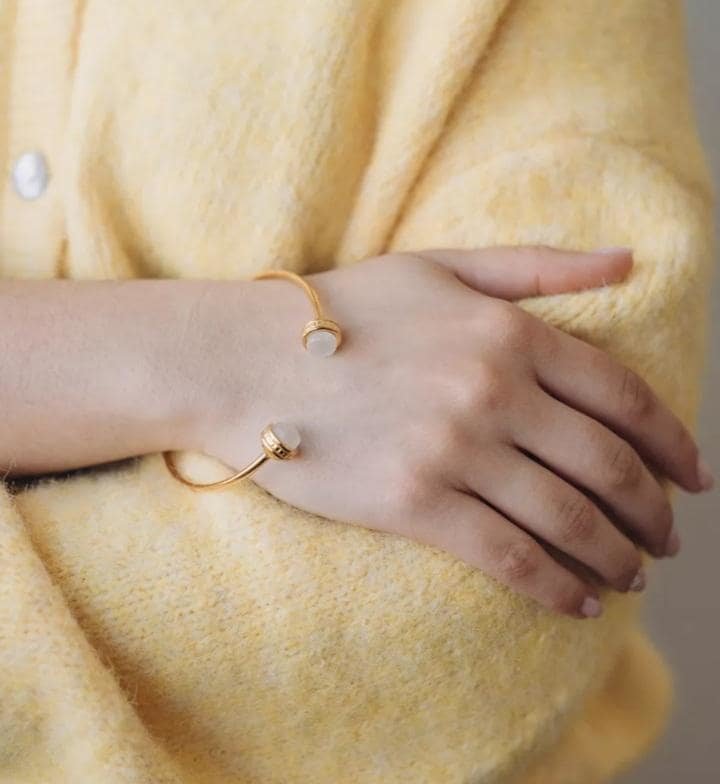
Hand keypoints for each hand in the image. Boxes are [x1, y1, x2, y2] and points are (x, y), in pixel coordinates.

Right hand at [195, 246, 708, 617]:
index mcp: (508, 332)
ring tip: (633, 575)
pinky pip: (507, 555)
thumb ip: (538, 267)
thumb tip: (629, 263)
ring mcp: (454, 450)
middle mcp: (492, 391)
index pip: (621, 396)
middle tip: (669, 539)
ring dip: (614, 555)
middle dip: (652, 512)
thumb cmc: (338, 310)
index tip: (694, 477)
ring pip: (567, 518)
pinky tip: (578, 602)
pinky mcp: (413, 504)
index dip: (672, 442)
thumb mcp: (440, 266)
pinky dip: (554, 585)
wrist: (243, 359)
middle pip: (607, 465)